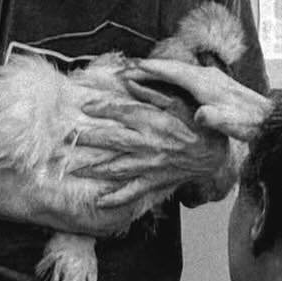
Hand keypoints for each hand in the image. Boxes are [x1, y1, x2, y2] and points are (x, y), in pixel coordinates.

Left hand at [63, 94, 236, 212]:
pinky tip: (99, 201)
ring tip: (73, 170)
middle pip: (112, 139)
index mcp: (154, 121)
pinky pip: (133, 191)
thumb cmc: (195, 125)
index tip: (84, 106)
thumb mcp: (177, 101)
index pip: (121, 111)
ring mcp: (150, 165)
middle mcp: (149, 143)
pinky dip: (116, 198)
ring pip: (116, 167)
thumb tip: (128, 79)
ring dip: (93, 169)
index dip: (100, 107)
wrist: (214, 155)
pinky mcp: (155, 181)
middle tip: (67, 138)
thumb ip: (151, 92)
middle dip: (87, 138)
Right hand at [127, 58, 270, 142]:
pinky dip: (169, 77)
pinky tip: (163, 82)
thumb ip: (213, 117)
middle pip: (171, 67)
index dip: (150, 69)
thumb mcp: (229, 122)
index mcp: (205, 82)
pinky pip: (184, 77)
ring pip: (177, 71)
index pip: (172, 71)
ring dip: (157, 71)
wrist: (267, 119)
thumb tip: (200, 115)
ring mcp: (211, 78)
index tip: (130, 67)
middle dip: (147, 68)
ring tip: (137, 72)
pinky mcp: (214, 84)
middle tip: (124, 68)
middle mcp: (207, 75)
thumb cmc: (247, 122)